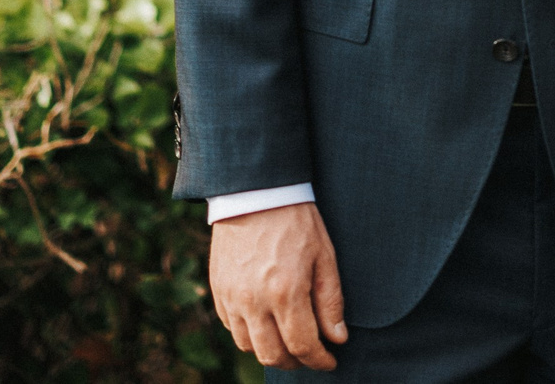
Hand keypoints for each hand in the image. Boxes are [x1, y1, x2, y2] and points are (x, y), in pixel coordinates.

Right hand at [210, 202, 346, 369]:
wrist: (256, 191)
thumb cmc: (296, 221)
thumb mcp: (324, 256)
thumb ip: (330, 301)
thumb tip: (337, 338)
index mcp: (286, 291)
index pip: (303, 346)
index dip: (319, 360)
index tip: (329, 361)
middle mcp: (254, 300)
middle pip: (272, 355)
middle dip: (295, 363)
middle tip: (310, 356)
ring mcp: (231, 297)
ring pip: (248, 346)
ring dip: (270, 350)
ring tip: (288, 341)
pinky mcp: (217, 290)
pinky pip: (231, 327)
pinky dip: (249, 333)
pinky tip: (265, 322)